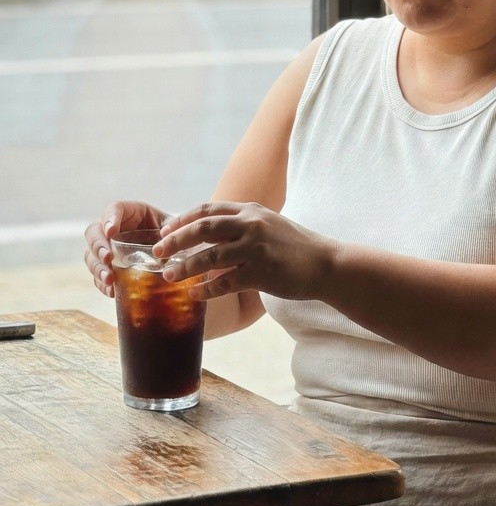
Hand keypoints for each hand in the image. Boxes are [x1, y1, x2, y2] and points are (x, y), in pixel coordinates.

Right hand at [84, 201, 169, 297]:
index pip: (112, 210)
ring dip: (98, 268)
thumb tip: (166, 235)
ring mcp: (106, 248)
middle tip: (108, 258)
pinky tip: (111, 291)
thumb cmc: (165, 229)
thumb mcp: (168, 224)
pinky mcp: (107, 267)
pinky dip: (102, 284)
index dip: (109, 220)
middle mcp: (110, 229)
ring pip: (91, 256)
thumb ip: (169, 227)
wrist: (166, 248)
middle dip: (98, 247)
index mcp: (127, 212)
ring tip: (109, 279)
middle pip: (94, 234)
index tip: (111, 232)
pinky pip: (98, 276)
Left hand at [153, 201, 335, 302]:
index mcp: (251, 211)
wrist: (327, 265)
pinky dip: (207, 290)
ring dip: (185, 267)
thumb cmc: (296, 247)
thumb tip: (209, 232)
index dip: (182, 220)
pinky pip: (226, 283)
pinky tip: (195, 295)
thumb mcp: (269, 225)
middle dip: (175, 241)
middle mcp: (252, 225)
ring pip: (210, 257)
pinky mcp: (262, 273)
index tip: (164, 230)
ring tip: (169, 276)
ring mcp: (257, 249)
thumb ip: (242, 225)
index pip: (207, 210)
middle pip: (202, 229)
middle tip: (157, 252)